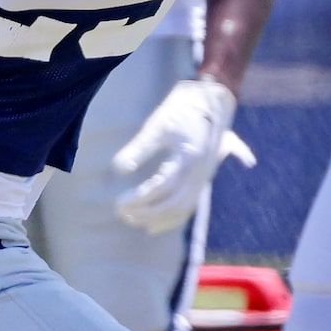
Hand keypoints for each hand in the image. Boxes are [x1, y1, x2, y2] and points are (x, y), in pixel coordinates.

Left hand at [110, 76, 254, 231]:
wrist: (211, 103)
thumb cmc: (181, 110)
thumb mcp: (157, 125)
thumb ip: (139, 149)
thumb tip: (119, 170)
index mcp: (189, 158)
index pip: (161, 187)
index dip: (139, 198)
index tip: (119, 201)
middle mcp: (200, 172)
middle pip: (172, 203)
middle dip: (146, 212)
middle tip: (121, 212)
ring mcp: (204, 178)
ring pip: (182, 209)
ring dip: (157, 218)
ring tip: (133, 220)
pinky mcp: (202, 180)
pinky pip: (188, 207)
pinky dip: (171, 219)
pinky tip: (153, 227)